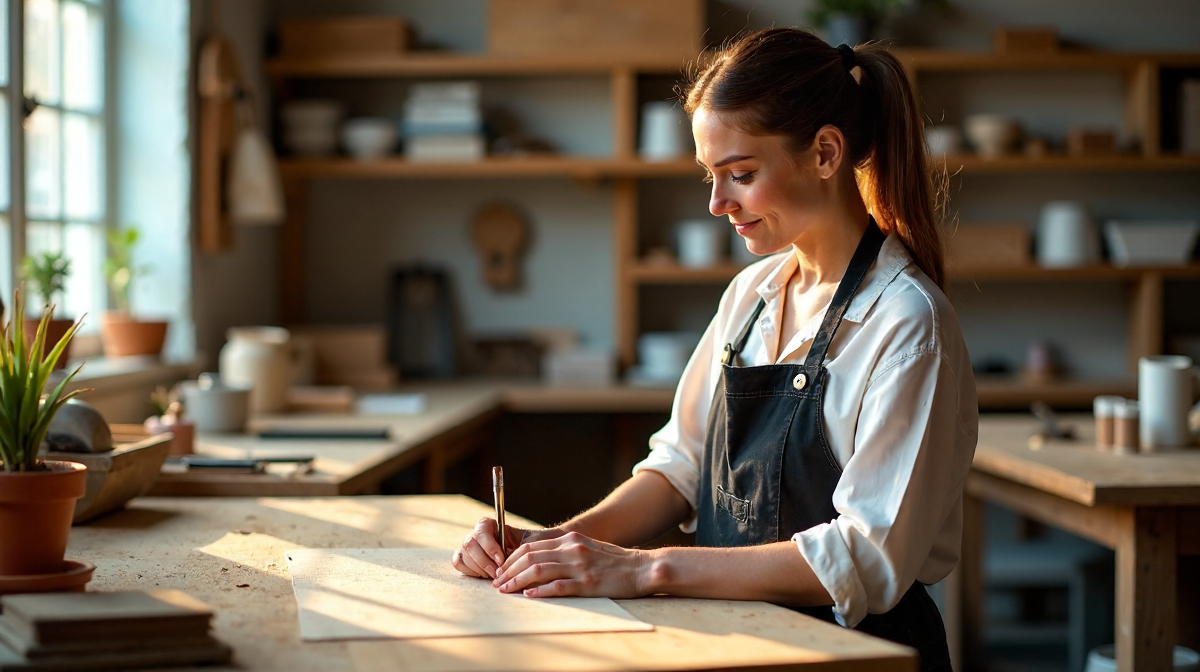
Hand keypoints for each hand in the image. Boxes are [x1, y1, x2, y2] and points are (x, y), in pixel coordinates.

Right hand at [450, 518, 563, 578]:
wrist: (518, 556)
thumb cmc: (522, 548)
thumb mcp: (525, 542)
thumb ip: (519, 543)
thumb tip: (516, 552)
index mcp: (487, 524)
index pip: (482, 531)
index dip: (490, 547)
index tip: (501, 560)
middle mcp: (474, 533)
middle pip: (470, 545)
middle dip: (485, 562)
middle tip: (497, 573)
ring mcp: (466, 545)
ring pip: (464, 555)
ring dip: (479, 568)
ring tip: (493, 575)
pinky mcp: (462, 557)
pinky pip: (458, 563)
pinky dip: (470, 571)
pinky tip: (483, 574)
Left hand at [492, 531, 648, 597]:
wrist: (642, 568)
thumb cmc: (614, 561)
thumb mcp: (587, 547)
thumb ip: (565, 550)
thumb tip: (540, 560)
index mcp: (570, 539)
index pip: (531, 546)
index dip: (512, 558)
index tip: (502, 570)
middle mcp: (572, 549)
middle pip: (530, 556)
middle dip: (509, 570)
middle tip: (497, 582)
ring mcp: (580, 566)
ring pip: (538, 570)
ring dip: (517, 581)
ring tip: (505, 590)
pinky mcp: (588, 583)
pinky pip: (558, 586)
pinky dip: (540, 591)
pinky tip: (528, 595)